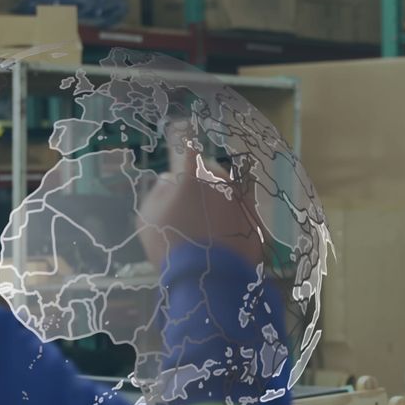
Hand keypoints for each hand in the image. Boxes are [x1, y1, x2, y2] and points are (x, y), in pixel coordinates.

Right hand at [137, 126, 263, 267]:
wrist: (210, 280)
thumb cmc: (171, 246)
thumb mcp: (148, 219)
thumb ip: (157, 193)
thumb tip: (168, 181)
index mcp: (193, 173)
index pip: (186, 141)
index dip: (181, 132)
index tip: (181, 124)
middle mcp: (222, 180)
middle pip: (209, 171)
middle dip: (199, 181)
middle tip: (188, 205)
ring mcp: (242, 200)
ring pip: (228, 192)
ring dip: (218, 201)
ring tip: (205, 227)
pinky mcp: (256, 222)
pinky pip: (241, 214)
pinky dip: (233, 221)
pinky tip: (223, 236)